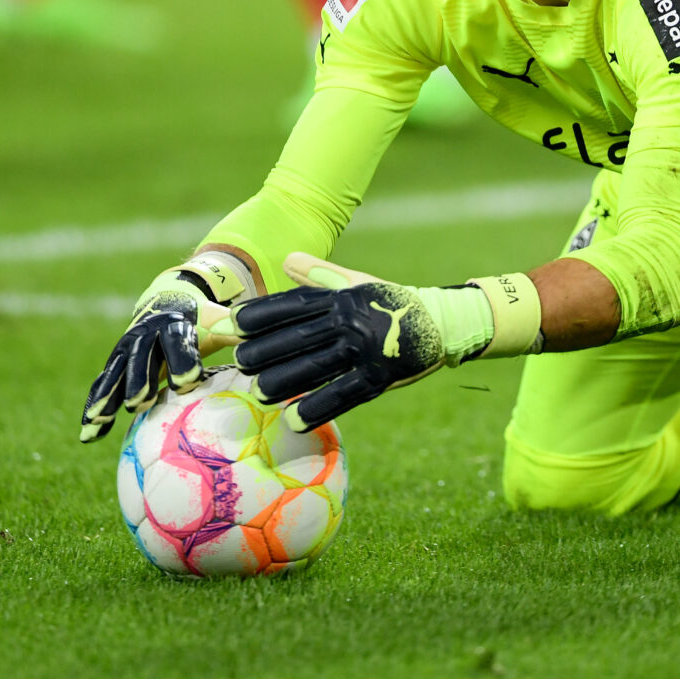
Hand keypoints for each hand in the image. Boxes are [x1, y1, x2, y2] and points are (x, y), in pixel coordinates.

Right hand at [79, 252, 255, 442]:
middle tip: (141, 404)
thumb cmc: (199, 319)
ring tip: (98, 421)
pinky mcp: (116, 363)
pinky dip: (95, 407)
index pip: (177, 342)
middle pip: (141, 359)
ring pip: (115, 374)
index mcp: (173, 325)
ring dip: (107, 396)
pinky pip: (104, 386)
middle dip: (140, 380)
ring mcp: (126, 349)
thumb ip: (232, 328)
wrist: (167, 301)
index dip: (182, 360)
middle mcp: (145, 334)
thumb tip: (255, 334)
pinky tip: (89, 434)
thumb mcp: (216, 319)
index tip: (188, 382)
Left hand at [219, 253, 542, 431]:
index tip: (235, 323)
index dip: (262, 313)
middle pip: (298, 337)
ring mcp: (365, 350)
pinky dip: (317, 408)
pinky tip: (294, 420)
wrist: (444, 321)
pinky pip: (343, 395)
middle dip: (264, 351)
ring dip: (283, 382)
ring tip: (258, 393)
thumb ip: (320, 275)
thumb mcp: (359, 282)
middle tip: (240, 363)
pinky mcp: (380, 377)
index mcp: (342, 298)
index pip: (294, 305)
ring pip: (315, 367)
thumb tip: (287, 258)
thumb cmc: (392, 302)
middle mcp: (350, 321)